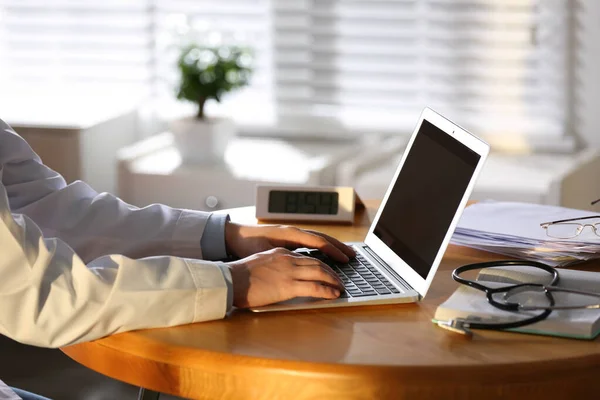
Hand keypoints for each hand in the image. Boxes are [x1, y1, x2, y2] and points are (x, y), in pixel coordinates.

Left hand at [225, 222, 354, 261]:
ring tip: (346, 253)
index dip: (333, 250)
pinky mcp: (289, 237)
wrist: (234, 235)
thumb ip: (282, 256)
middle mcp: (294, 231)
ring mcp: (292, 233)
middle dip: (339, 246)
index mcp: (290, 233)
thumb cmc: (247, 245)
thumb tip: (299, 262)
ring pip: (318, 238)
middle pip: (323, 237)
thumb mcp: (264, 252)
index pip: (318, 241)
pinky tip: (328, 253)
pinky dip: (323, 246)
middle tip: (353, 255)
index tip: (345, 259)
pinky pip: (311, 241)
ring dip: (333, 245)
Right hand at [227, 247, 344, 307]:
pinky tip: (334, 295)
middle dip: (331, 271)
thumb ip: (273, 266)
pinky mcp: (288, 286)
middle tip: (339, 279)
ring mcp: (289, 272)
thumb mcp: (259, 263)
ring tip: (340, 288)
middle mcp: (287, 259)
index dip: (320, 264)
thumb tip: (280, 276)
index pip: (306, 257)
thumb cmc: (239, 276)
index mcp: (280, 253)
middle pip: (317, 263)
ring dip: (333, 281)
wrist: (230, 280)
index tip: (327, 270)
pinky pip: (315, 287)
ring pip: (320, 272)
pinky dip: (327, 291)